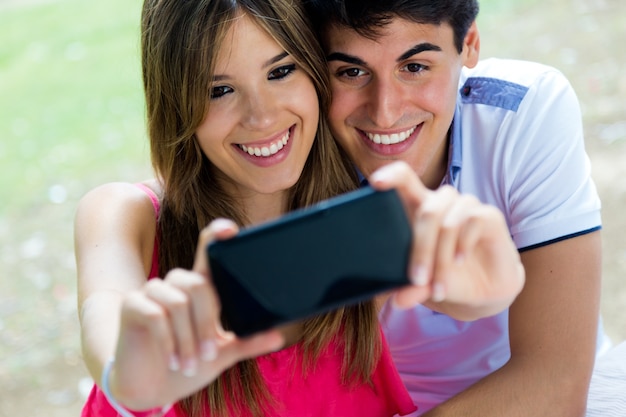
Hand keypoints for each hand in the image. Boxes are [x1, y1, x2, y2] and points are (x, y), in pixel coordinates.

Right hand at [110, 219, 284, 409]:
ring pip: (178, 303)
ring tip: (189, 364)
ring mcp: (152, 292)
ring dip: (187, 338)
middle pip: (198, 285)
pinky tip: (171, 359)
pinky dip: (168, 341)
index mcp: (199, 289)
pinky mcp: (132, 305)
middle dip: (206, 324)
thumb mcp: (222, 354)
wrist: (149, 390)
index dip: (216, 235)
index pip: (207, 252)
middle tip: (209, 354)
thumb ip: (247, 343)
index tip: (231, 230)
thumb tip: (278, 336)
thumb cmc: (187, 365)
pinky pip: (156, 315)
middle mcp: (175, 284)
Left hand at [369, 162, 524, 318]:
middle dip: (420, 248)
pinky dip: (462, 244)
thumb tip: (398, 299)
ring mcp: (466, 206)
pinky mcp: (489, 215)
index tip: (376, 183)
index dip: (391, 175)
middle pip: (428, 210)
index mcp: (419, 208)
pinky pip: (472, 221)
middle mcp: (442, 202)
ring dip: (441, 257)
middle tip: (416, 279)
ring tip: (439, 286)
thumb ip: (412, 287)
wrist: (484, 290)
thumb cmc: (447, 276)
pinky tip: (459, 261)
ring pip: (447, 222)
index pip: (404, 179)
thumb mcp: (426, 284)